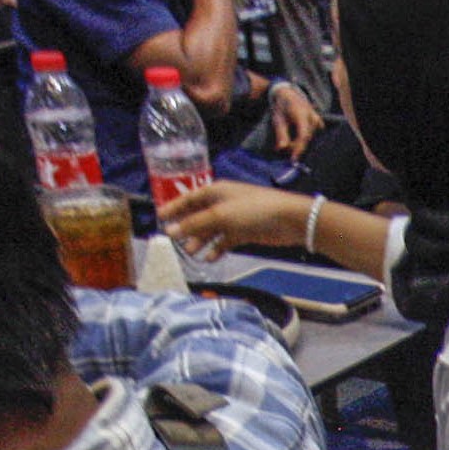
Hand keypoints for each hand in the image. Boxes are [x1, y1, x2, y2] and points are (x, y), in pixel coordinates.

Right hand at [158, 179, 309, 253]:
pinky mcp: (245, 232)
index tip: (159, 219)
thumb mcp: (220, 215)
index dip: (174, 208)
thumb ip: (194, 224)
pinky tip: (210, 258)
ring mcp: (234, 218)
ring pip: (211, 230)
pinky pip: (225, 240)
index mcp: (215, 191)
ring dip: (201, 241)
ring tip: (192, 252)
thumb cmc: (253, 210)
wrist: (289, 220)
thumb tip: (170, 231)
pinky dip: (217, 248)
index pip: (189, 198)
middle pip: (199, 215)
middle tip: (174, 242)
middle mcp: (223, 203)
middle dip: (187, 228)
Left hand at [263, 79, 319, 156]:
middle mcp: (312, 117)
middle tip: (285, 149)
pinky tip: (297, 140)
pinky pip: (312, 134)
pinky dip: (305, 139)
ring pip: (309, 137)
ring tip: (289, 143)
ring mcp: (316, 119)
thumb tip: (281, 148)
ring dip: (300, 142)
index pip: (303, 136)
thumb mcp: (278, 119)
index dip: (299, 149)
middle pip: (306, 138)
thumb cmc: (281, 106)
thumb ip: (281, 134)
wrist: (288, 94)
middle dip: (296, 146)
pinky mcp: (318, 122)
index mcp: (302, 115)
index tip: (293, 159)